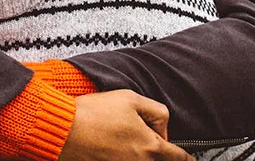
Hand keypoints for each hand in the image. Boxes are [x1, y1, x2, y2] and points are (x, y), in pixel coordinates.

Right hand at [58, 90, 194, 160]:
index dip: (185, 157)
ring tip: (120, 135)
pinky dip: (122, 154)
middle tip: (141, 133)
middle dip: (156, 150)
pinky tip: (110, 142)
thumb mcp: (132, 99)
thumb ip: (156, 111)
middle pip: (157, 160)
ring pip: (140, 160)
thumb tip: (161, 125)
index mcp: (150, 146)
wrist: (64, 130)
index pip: (177, 157)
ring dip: (139, 152)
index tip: (189, 158)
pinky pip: (123, 160)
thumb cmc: (95, 113)